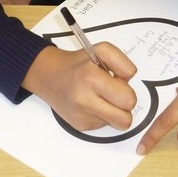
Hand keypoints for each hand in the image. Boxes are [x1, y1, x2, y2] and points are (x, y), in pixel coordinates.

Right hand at [22, 43, 137, 130]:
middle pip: (125, 119)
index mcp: (91, 78)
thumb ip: (122, 63)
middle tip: (113, 94)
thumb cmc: (77, 63)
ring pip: (116, 123)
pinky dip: (101, 115)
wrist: (48, 76)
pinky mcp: (79, 126)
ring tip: (101, 98)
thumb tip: (129, 83)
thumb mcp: (101, 50)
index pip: (128, 98)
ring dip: (114, 112)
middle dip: (124, 106)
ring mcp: (81, 116)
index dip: (127, 90)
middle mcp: (84, 100)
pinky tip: (90, 103)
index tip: (116, 82)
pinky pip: (104, 125)